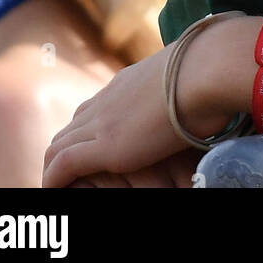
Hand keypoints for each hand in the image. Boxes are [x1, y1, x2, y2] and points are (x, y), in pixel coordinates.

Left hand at [42, 42, 233, 187]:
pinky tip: (52, 192)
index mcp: (126, 83)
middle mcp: (108, 99)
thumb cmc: (209, 73)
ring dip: (54, 166)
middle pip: (71, 127)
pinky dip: (53, 180)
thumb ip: (180, 86)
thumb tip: (200, 92)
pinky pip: (63, 165)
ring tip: (60, 186)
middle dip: (64, 151)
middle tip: (67, 175)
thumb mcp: (190, 77)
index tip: (89, 148)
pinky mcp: (104, 145)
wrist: (204, 70)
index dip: (86, 130)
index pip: (94, 108)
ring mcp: (103, 120)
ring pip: (59, 145)